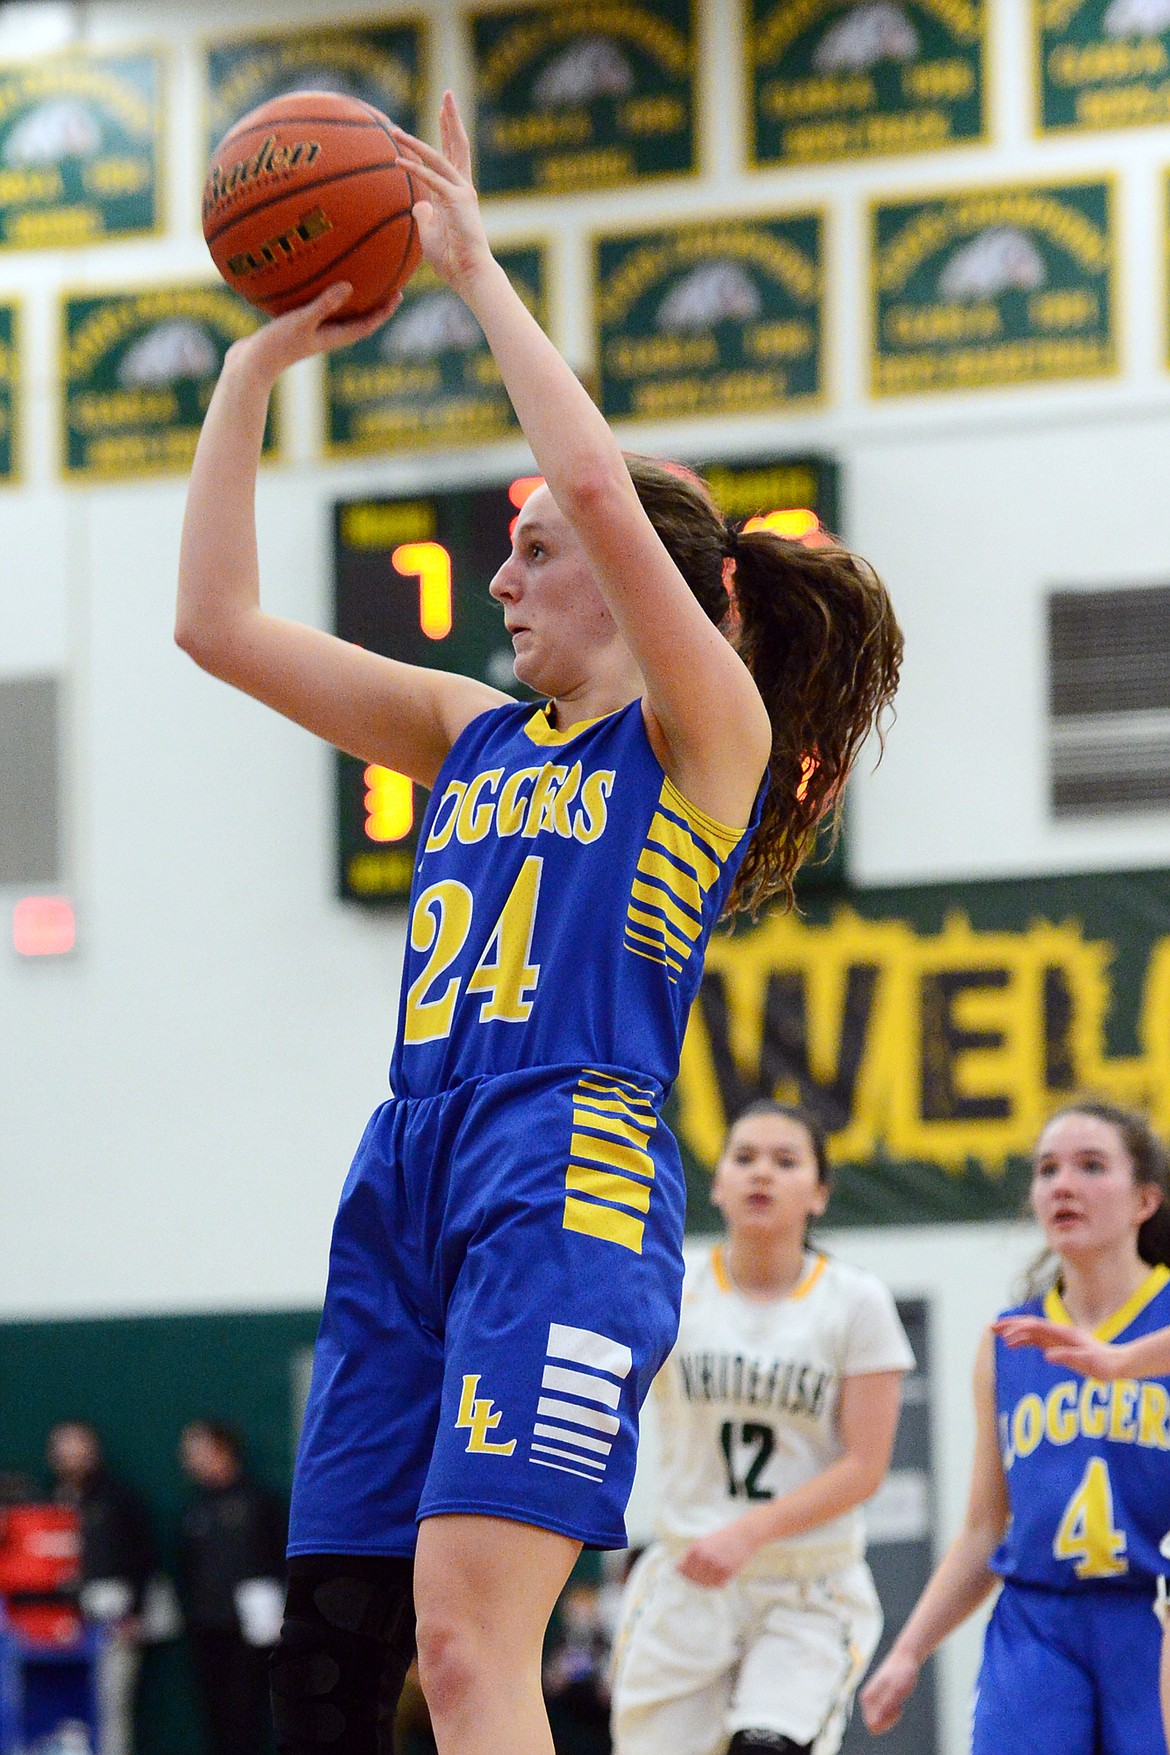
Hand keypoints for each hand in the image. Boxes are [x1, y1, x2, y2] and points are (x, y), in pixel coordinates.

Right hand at [228, 281, 401, 382]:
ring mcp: (311, 333)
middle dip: (374, 304)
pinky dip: (321, 296)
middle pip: (357, 319)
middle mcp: (326, 336)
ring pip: (337, 315)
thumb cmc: (277, 345)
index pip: (367, 324)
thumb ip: (324, 304)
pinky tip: (314, 279)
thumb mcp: (302, 321)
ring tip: (358, 279)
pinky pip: (315, 308)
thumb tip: (349, 286)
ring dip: (350, 300)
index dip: (384, 311)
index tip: (399, 294)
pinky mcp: (295, 327)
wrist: (250, 365)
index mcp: (333, 337)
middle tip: (388, 283)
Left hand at [388, 91, 492, 293]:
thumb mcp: (430, 232)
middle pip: (457, 145)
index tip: (441, 110)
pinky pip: (432, 180)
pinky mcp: (458, 202)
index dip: (446, 132)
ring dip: (416, 142)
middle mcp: (462, 187)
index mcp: (456, 192)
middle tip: (447, 94)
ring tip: (396, 130)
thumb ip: (424, 214)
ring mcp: (462, 193)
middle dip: (451, 119)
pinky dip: (414, 169)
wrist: (470, 275)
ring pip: (439, 157)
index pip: (450, 155)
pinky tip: (397, 160)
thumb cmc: (452, 259)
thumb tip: (417, 203)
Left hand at [675, 1519, 760, 1588]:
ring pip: (705, 1583)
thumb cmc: (722, 1537)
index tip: (687, 1575)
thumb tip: (676, 1569)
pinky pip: (718, 1584)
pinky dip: (716, 1584)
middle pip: (693, 1578)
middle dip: (694, 1580)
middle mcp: (705, 1556)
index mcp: (696, 1548)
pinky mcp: (728, 1571)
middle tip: (702, 1578)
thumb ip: (690, 1555)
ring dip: (705, 1583)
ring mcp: (716, 1564)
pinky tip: (718, 1579)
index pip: (683, 1569)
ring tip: (710, 1578)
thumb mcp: (704, 1542)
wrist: (744, 1534)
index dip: (684, 1574)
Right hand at [860, 1647, 919, 1733]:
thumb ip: (886, 1705)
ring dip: (891, 1716)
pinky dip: (893, 1713)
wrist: (905, 1657)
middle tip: (899, 1705)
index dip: (887, 1723)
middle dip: (889, 1720)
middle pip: (874, 1726)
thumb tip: (875, 1722)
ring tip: (898, 1701)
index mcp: (868, 1698)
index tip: (897, 1709)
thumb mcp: (898, 1690)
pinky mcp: (877, 1699)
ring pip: (879, 1722)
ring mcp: (871, 1699)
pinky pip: (882, 1716)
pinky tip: (898, 1700)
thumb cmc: (903, 1673)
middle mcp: (866, 1699)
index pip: (873, 1726)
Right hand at [993, 1316, 1117, 1378]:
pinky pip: (1037, 1340)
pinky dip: (1023, 1340)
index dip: (1018, 1329)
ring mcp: (1058, 1338)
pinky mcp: (1059, 1346)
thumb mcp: (1087, 1363)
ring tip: (997, 1335)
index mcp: (1063, 1333)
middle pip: (1030, 1324)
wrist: (1117, 1364)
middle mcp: (1058, 1332)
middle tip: (991, 1327)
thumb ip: (1067, 1358)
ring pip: (1031, 1332)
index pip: (1035, 1327)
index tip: (1003, 1334)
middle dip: (1010, 1324)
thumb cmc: (1104, 1365)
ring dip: (1014, 1331)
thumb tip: (1047, 1356)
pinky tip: (1014, 1345)